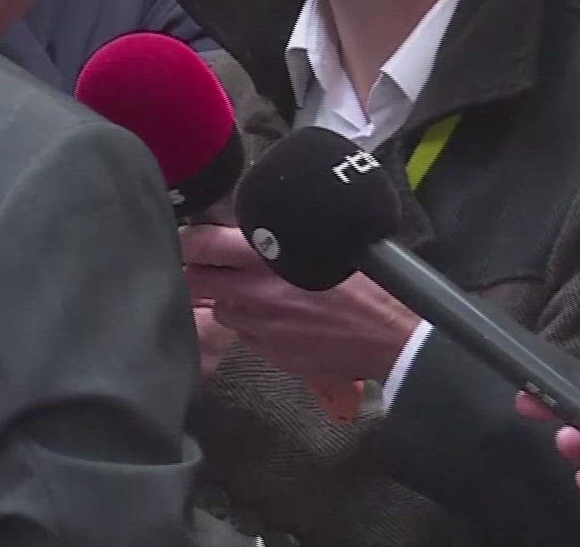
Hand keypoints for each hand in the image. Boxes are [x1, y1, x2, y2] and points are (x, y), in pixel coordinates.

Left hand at [180, 223, 418, 381]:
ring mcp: (260, 327)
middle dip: (199, 272)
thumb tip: (261, 225)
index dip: (190, 241)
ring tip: (254, 293)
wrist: (390, 337)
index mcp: (269, 258)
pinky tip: (278, 318)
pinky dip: (253, 325)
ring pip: (221, 309)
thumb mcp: (326, 245)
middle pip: (198, 280)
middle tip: (208, 266)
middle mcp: (256, 293)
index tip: (189, 239)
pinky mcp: (270, 353)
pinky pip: (246, 334)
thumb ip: (285, 237)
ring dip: (229, 300)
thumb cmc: (366, 285)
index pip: (204, 245)